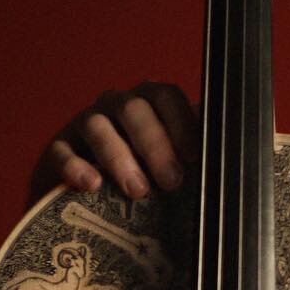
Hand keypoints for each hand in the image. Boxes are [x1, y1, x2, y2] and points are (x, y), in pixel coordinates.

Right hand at [39, 83, 200, 197]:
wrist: (95, 193)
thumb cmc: (147, 173)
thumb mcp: (174, 161)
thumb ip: (195, 154)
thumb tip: (230, 158)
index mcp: (149, 102)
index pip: (166, 96)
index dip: (181, 123)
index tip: (194, 156)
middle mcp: (117, 104)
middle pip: (134, 109)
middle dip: (155, 145)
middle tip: (172, 182)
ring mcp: (85, 123)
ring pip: (98, 126)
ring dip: (120, 157)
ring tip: (138, 191)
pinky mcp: (59, 148)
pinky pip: (62, 150)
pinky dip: (76, 166)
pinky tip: (92, 185)